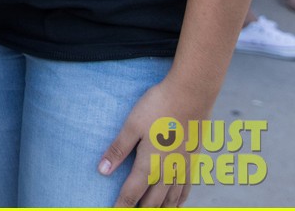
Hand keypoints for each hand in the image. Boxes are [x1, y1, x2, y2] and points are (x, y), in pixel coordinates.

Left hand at [100, 79, 204, 206]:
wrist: (191, 95)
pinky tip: (175, 204)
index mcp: (150, 165)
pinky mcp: (192, 162)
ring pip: (171, 201)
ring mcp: (183, 168)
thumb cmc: (157, 107)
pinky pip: (186, 190)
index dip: (122, 206)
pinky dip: (178, 202)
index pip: (132, 194)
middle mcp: (168, 172)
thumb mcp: (132, 125)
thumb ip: (118, 150)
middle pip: (153, 203)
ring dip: (160, 210)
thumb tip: (102, 171)